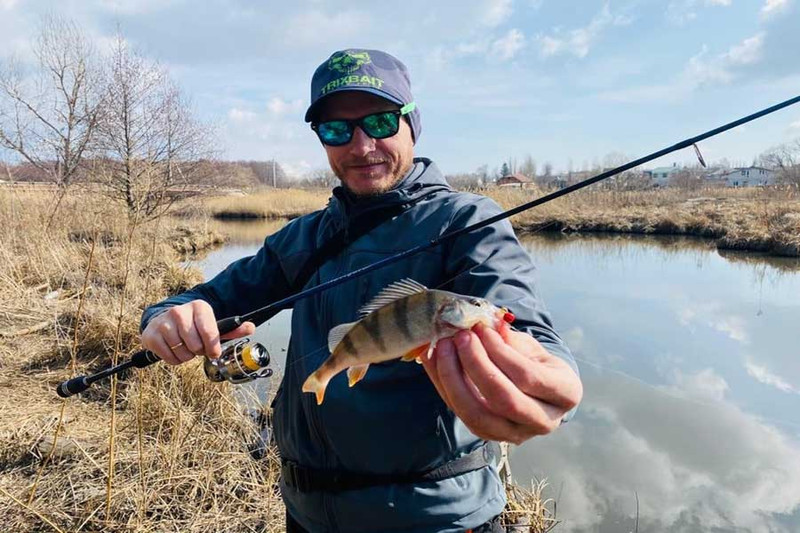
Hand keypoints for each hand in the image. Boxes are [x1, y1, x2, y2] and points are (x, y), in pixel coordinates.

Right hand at [140, 300, 254, 364]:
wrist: (163, 321)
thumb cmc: (192, 325)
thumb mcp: (212, 324)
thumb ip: (232, 329)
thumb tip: (250, 327)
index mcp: (198, 307)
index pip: (210, 332)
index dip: (213, 347)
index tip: (213, 351)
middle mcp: (179, 311)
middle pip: (196, 345)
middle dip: (199, 350)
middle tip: (196, 346)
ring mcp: (164, 322)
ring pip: (183, 352)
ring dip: (187, 355)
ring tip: (185, 346)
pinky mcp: (151, 334)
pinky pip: (169, 358)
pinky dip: (174, 360)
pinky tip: (174, 350)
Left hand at [420, 323, 582, 444]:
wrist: (539, 391)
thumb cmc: (537, 363)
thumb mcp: (532, 348)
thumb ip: (511, 339)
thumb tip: (488, 323)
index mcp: (565, 393)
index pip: (528, 376)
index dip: (500, 352)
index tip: (480, 328)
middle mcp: (545, 421)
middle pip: (504, 400)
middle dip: (476, 365)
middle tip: (459, 337)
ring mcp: (516, 434)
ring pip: (478, 415)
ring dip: (454, 379)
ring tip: (442, 348)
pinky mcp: (489, 436)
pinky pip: (462, 415)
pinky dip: (444, 386)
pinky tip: (434, 361)